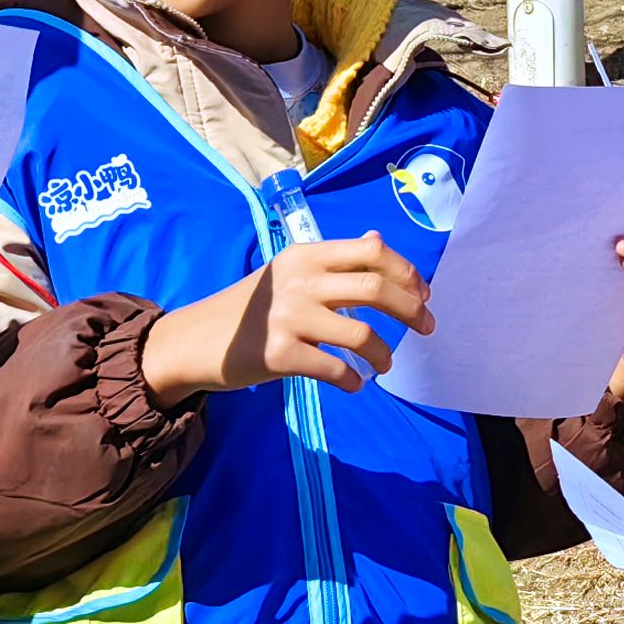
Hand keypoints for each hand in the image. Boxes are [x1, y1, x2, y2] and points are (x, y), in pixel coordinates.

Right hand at [140, 233, 433, 404]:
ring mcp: (288, 318)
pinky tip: (354, 383)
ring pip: (361, 333)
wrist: (196, 341)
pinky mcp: (279, 355)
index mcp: (304, 255)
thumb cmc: (250, 309)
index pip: (371, 252)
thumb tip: (378, 240)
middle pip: (374, 287)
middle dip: (411, 309)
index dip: (406, 272)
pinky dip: (353, 380)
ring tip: (386, 363)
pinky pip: (335, 369)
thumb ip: (334, 259)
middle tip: (427, 327)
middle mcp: (298, 281)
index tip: (423, 294)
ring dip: (385, 352)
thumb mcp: (289, 272)